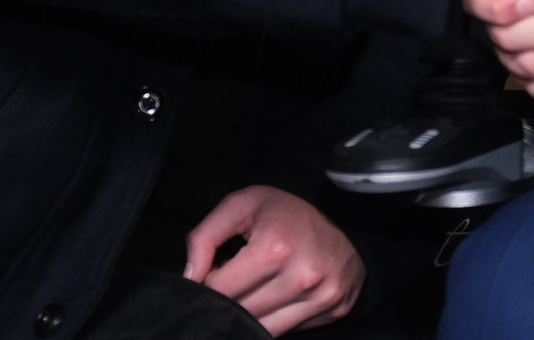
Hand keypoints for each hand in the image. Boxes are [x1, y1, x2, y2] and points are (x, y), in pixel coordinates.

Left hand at [184, 185, 364, 333]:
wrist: (344, 220)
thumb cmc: (285, 213)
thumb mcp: (241, 206)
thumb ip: (204, 238)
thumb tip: (189, 279)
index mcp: (274, 247)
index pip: (220, 289)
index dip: (210, 280)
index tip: (219, 269)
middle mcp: (301, 276)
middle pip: (239, 311)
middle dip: (228, 299)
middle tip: (237, 279)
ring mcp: (321, 296)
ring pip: (260, 329)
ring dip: (248, 313)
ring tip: (254, 289)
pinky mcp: (334, 310)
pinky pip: (285, 332)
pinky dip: (272, 320)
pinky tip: (276, 298)